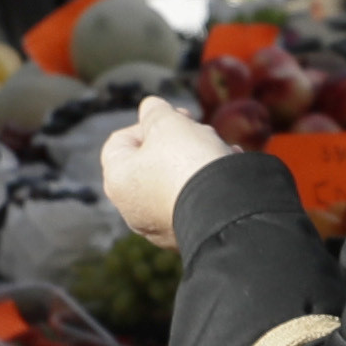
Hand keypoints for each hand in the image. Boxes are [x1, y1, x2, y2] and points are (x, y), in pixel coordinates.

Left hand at [99, 95, 242, 240]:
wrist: (225, 211)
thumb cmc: (188, 163)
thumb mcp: (168, 122)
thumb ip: (155, 111)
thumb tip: (150, 109)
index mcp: (117, 180)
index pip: (121, 141)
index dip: (148, 122)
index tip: (177, 117)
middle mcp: (132, 209)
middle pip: (150, 161)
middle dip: (177, 141)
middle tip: (201, 132)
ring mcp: (158, 226)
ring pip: (174, 181)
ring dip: (196, 161)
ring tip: (220, 151)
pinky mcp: (185, 236)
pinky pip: (193, 202)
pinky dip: (207, 185)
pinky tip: (228, 174)